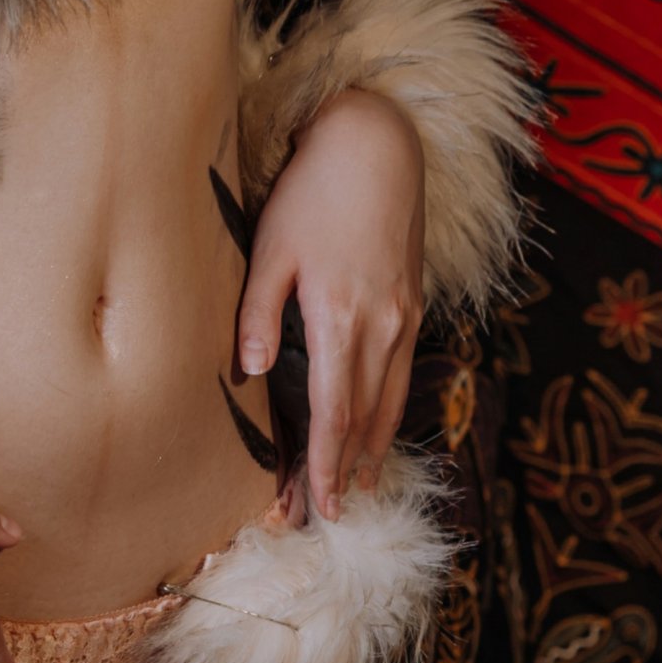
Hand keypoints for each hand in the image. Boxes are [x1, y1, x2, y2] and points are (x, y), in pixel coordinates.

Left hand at [237, 86, 424, 523]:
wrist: (377, 145)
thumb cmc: (312, 192)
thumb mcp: (271, 248)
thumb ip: (257, 313)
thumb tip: (247, 371)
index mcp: (342, 317)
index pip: (334, 412)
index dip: (324, 465)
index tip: (318, 507)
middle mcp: (383, 326)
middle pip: (365, 420)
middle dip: (345, 473)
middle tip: (327, 518)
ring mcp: (406, 317)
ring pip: (392, 401)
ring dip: (373, 451)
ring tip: (357, 491)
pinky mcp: (414, 304)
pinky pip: (404, 374)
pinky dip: (391, 412)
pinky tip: (380, 431)